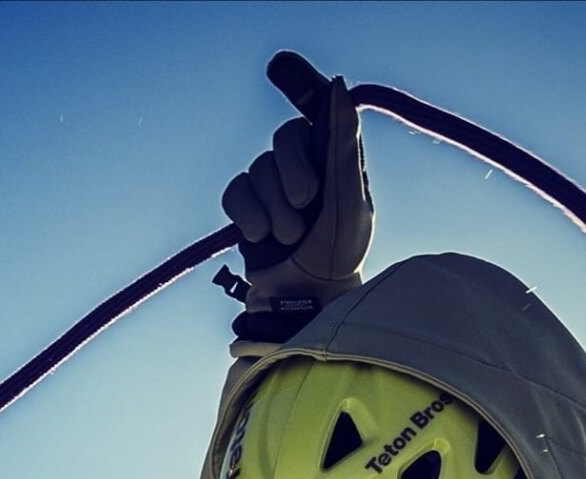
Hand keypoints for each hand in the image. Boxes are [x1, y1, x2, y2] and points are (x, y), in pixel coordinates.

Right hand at [222, 52, 372, 337]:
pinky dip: (250, 215)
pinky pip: (236, 191)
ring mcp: (274, 188)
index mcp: (336, 162)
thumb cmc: (340, 257)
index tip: (279, 68)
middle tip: (306, 204)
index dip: (301, 83)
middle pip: (286, 137)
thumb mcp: (350, 201)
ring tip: (291, 237)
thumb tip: (339, 88)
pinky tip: (263, 238)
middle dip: (294, 170)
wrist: (307, 302)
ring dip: (276, 206)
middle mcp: (305, 168)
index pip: (319, 109)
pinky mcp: (248, 209)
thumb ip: (342, 145)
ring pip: (260, 168)